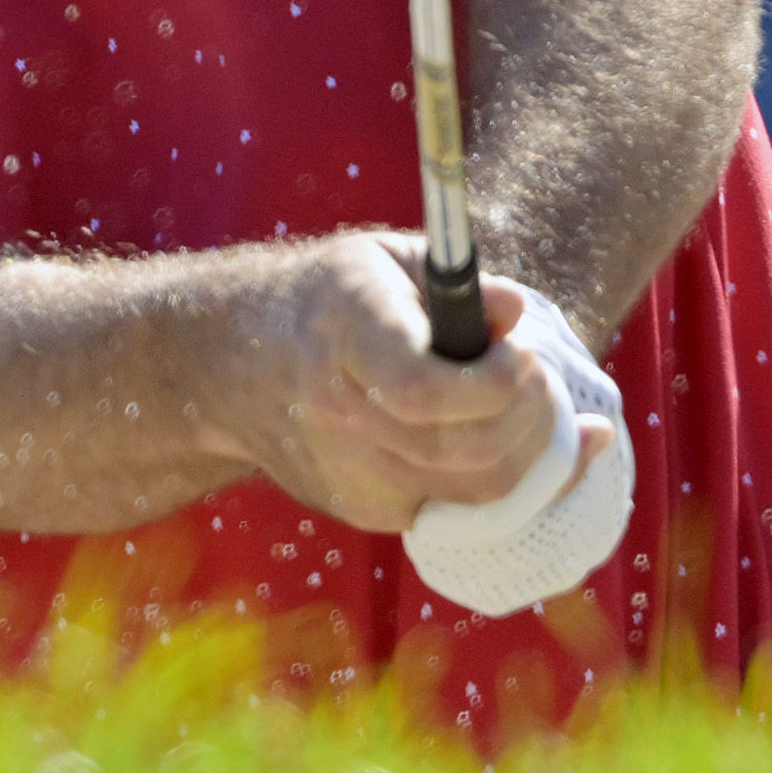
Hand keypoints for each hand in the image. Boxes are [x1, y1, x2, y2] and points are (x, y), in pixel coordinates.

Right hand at [193, 237, 604, 533]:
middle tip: (538, 380)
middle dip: (531, 417)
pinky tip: (508, 442)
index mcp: (345, 338)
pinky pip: (457, 509)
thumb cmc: (326, 299)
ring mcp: (350, 472)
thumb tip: (515, 312)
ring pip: (477, 492)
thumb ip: (456, 283)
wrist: (233, 362)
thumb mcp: (383, 262)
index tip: (519, 352)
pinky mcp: (362, 509)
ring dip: (530, 455)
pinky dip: (497, 480)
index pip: (423, 389)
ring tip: (532, 411)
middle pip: (467, 449)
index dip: (493, 382)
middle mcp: (341, 415)